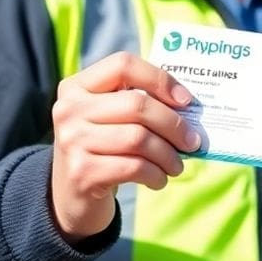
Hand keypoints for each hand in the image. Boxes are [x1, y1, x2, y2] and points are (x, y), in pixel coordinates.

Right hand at [49, 52, 199, 243]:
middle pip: (137, 105)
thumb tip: (190, 108)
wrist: (71, 195)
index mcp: (77, 86)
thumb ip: (138, 105)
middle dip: (174, 124)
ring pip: (139, 138)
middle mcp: (69, 109)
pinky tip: (159, 179)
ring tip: (177, 165)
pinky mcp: (81, 171)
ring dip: (168, 155)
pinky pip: (134, 167)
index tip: (185, 100)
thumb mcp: (110, 119)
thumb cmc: (102, 148)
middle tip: (193, 141)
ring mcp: (72, 140)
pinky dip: (156, 174)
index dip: (159, 79)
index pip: (123, 65)